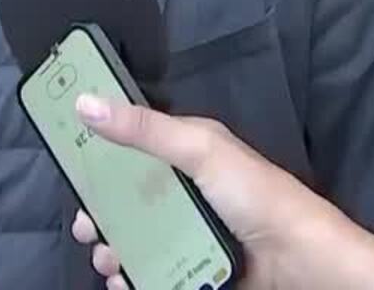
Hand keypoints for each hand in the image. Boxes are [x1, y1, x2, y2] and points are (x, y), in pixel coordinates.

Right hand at [66, 95, 373, 289]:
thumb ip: (145, 129)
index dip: (100, 159)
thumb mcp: (200, 150)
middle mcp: (185, 193)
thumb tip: (88, 102)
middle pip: (127, 202)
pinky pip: (154, 272)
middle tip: (87, 228)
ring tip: (110, 260)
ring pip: (135, 240)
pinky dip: (135, 277)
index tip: (72, 171)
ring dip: (113, 250)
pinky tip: (126, 280)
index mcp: (186, 155)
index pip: (133, 150)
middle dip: (100, 215)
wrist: (301, 262)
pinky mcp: (194, 268)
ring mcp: (189, 233)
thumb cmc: (258, 196)